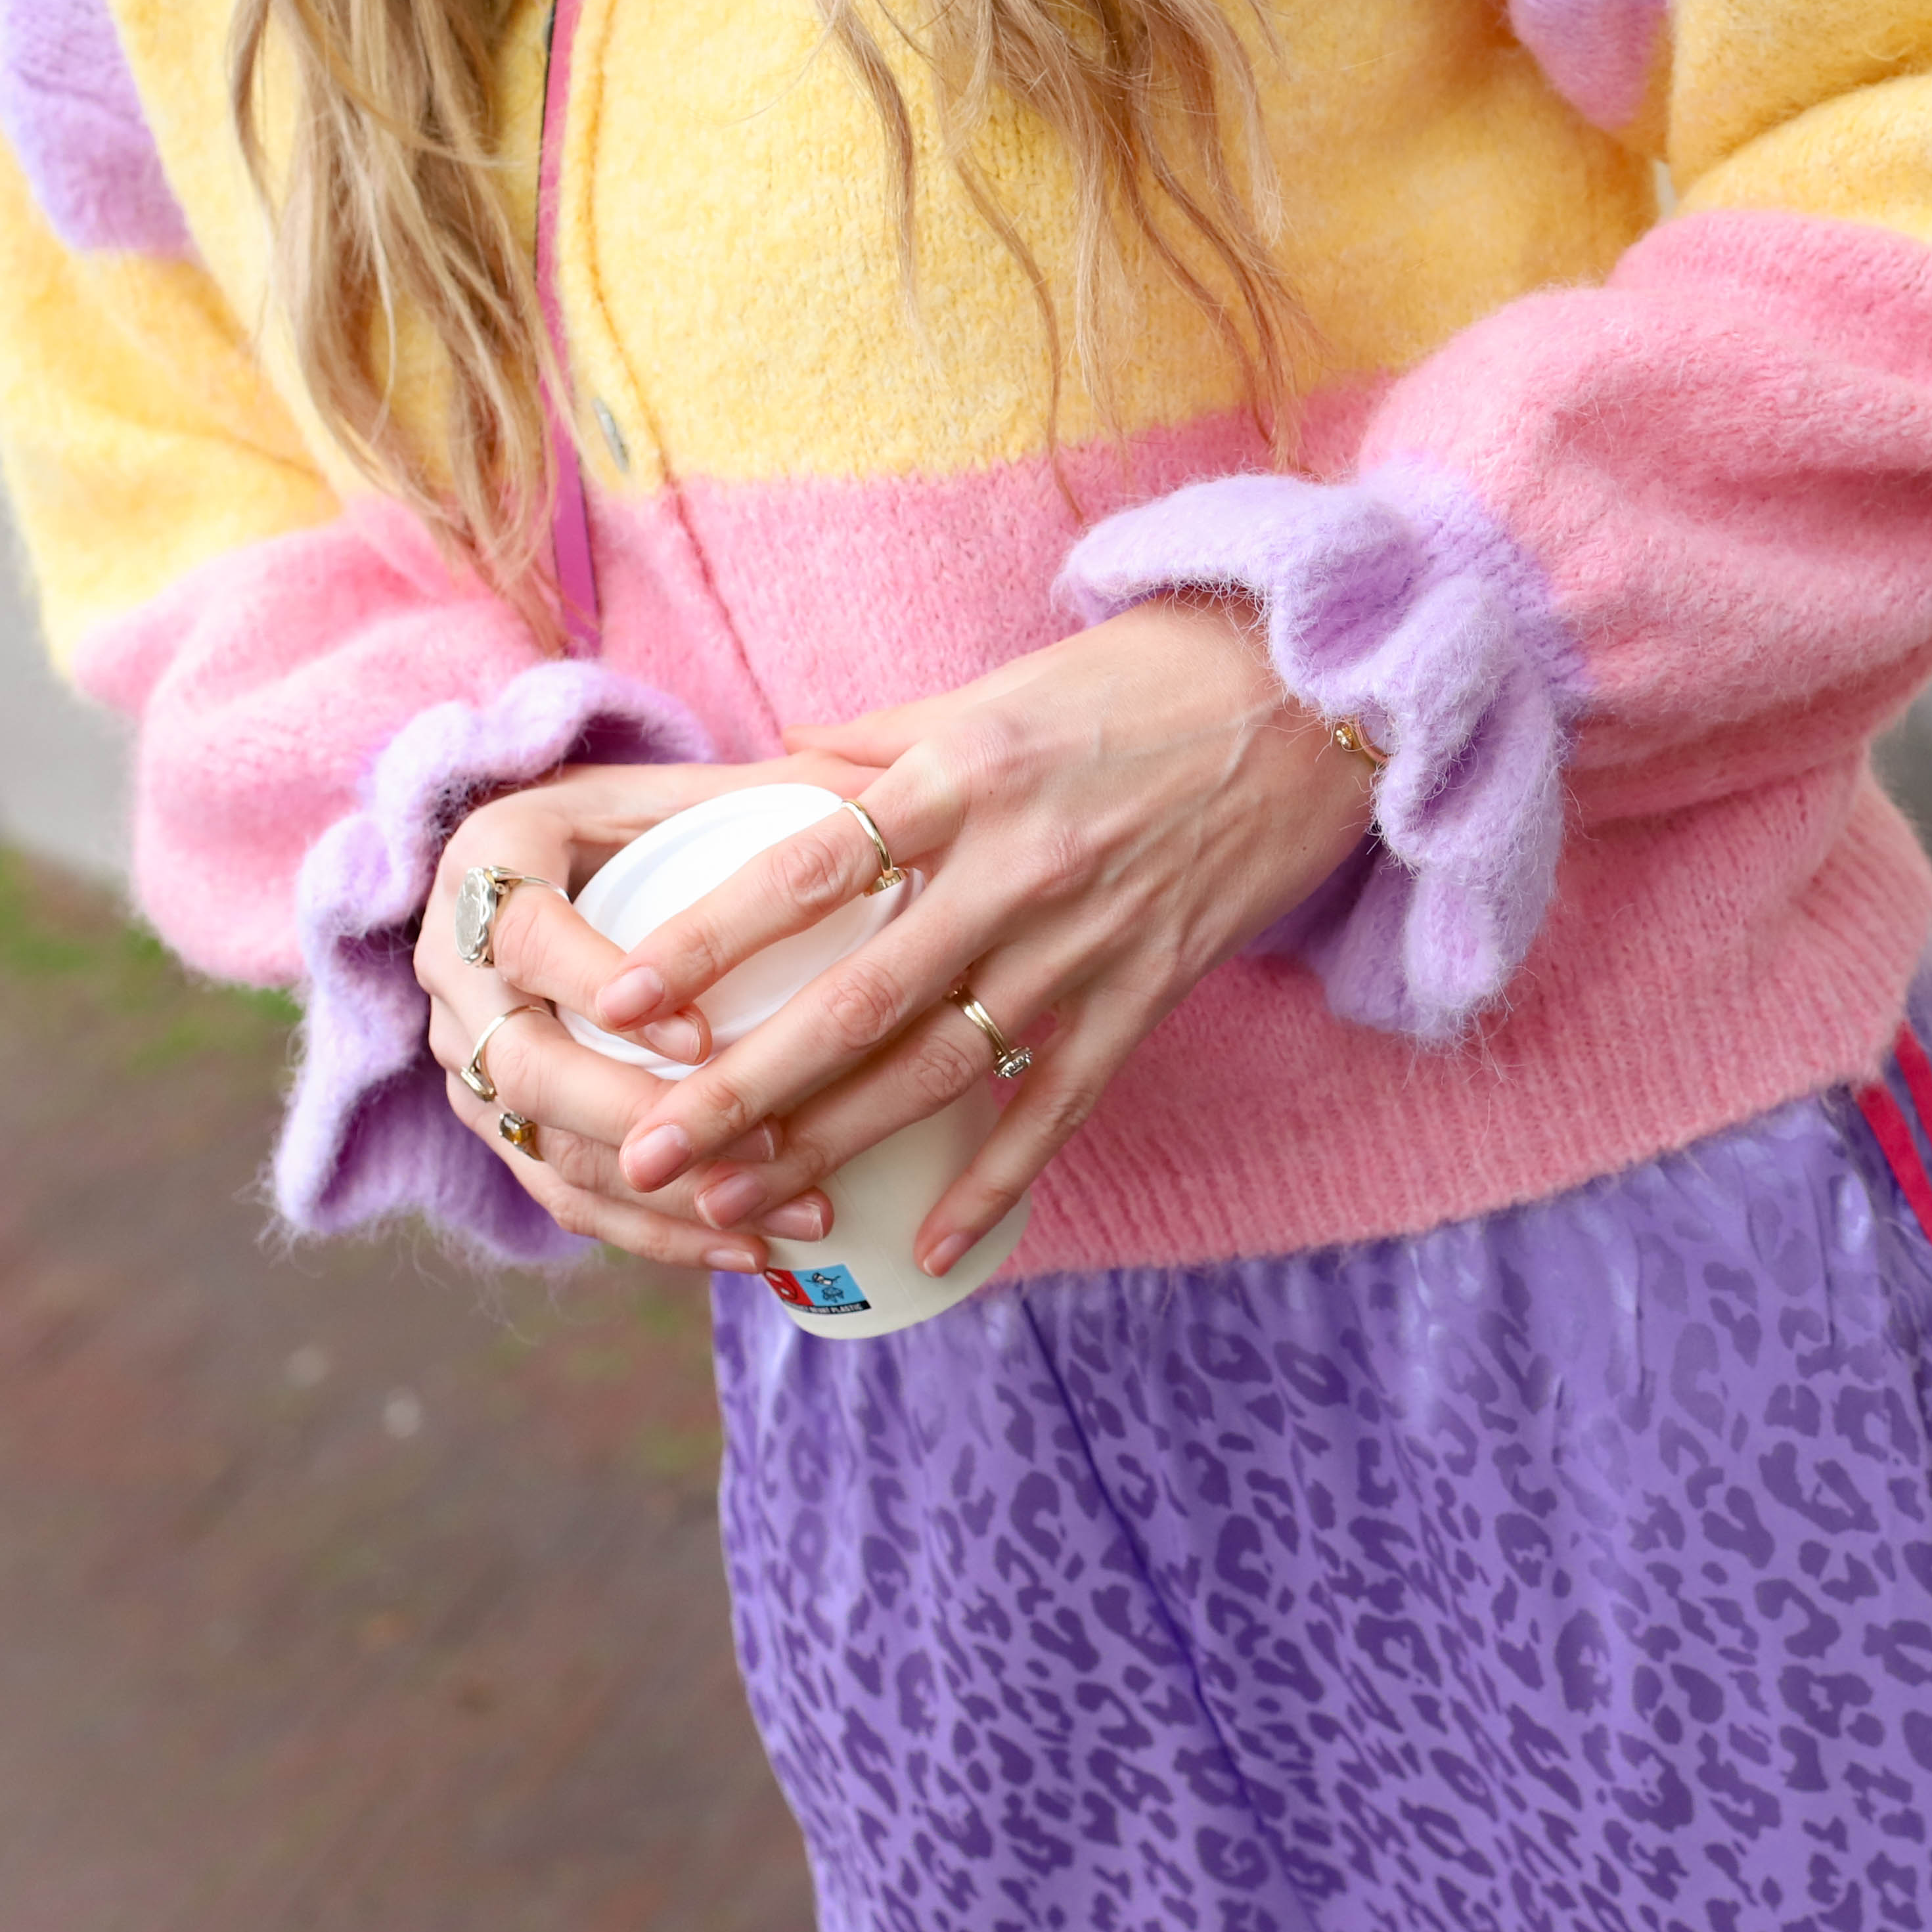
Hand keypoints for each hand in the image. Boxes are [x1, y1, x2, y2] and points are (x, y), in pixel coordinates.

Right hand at [414, 754, 872, 1270]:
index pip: (527, 939)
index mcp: (487, 862)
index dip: (602, 988)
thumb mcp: (684, 785)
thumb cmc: (640, 814)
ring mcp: (464, 1054)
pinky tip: (752, 1250)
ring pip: (545, 1150)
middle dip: (647, 1120)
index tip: (700, 1036)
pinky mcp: (495, 1120)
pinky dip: (654, 1234)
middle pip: (526, 1070)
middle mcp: (450, 963)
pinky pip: (561, 1195)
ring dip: (668, 1196)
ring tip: (793, 1209)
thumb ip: (767, 787)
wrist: (554, 860)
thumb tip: (888, 793)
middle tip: (769, 1139)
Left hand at [596, 599, 1377, 1275]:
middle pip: (856, 998)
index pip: (809, 869)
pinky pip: (1057, 1105)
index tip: (618, 1001)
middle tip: (645, 1150)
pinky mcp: (1147, 993)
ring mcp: (1086, 941)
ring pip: (939, 1067)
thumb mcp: (995, 689)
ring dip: (833, 1145)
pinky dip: (995, 1182)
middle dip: (742, 1086)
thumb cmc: (1138, 683)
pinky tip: (928, 1248)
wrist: (1313, 703)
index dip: (708, 940)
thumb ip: (879, 740)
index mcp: (960, 776)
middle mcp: (1016, 866)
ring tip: (737, 1208)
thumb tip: (773, 771)